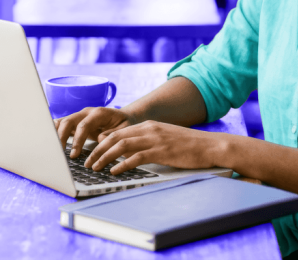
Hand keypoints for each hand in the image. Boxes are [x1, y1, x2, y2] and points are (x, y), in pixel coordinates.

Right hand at [55, 106, 136, 158]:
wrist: (124, 117)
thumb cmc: (125, 124)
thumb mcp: (125, 129)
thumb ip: (113, 134)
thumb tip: (100, 139)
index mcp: (99, 113)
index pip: (84, 125)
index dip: (78, 140)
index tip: (75, 154)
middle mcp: (87, 112)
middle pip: (69, 121)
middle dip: (62, 137)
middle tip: (60, 153)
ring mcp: (80, 116)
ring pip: (63, 122)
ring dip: (56, 134)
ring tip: (52, 148)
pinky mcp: (76, 123)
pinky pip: (63, 125)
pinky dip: (55, 132)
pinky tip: (50, 141)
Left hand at [83, 121, 226, 175]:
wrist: (210, 146)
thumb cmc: (188, 146)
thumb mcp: (164, 138)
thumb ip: (146, 141)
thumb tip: (127, 152)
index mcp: (148, 125)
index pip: (118, 132)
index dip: (101, 143)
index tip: (91, 153)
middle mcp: (149, 129)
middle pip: (115, 137)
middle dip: (98, 151)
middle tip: (88, 163)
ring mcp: (155, 139)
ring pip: (122, 146)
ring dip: (105, 158)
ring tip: (95, 168)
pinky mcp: (162, 151)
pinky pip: (136, 157)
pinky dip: (122, 164)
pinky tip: (114, 171)